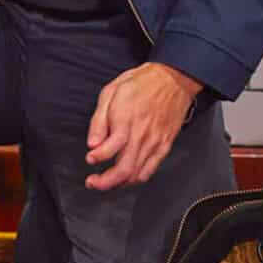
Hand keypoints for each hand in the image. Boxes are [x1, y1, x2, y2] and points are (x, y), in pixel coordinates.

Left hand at [84, 62, 202, 191]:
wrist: (173, 79)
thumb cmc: (141, 83)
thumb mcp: (111, 92)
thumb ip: (99, 120)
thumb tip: (93, 143)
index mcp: (125, 121)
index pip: (107, 151)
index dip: (95, 159)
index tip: (90, 158)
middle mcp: (141, 135)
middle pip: (123, 170)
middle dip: (104, 182)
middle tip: (93, 182)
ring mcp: (155, 142)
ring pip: (136, 174)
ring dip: (119, 184)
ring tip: (107, 182)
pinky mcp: (165, 145)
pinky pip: (151, 170)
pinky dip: (138, 178)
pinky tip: (128, 176)